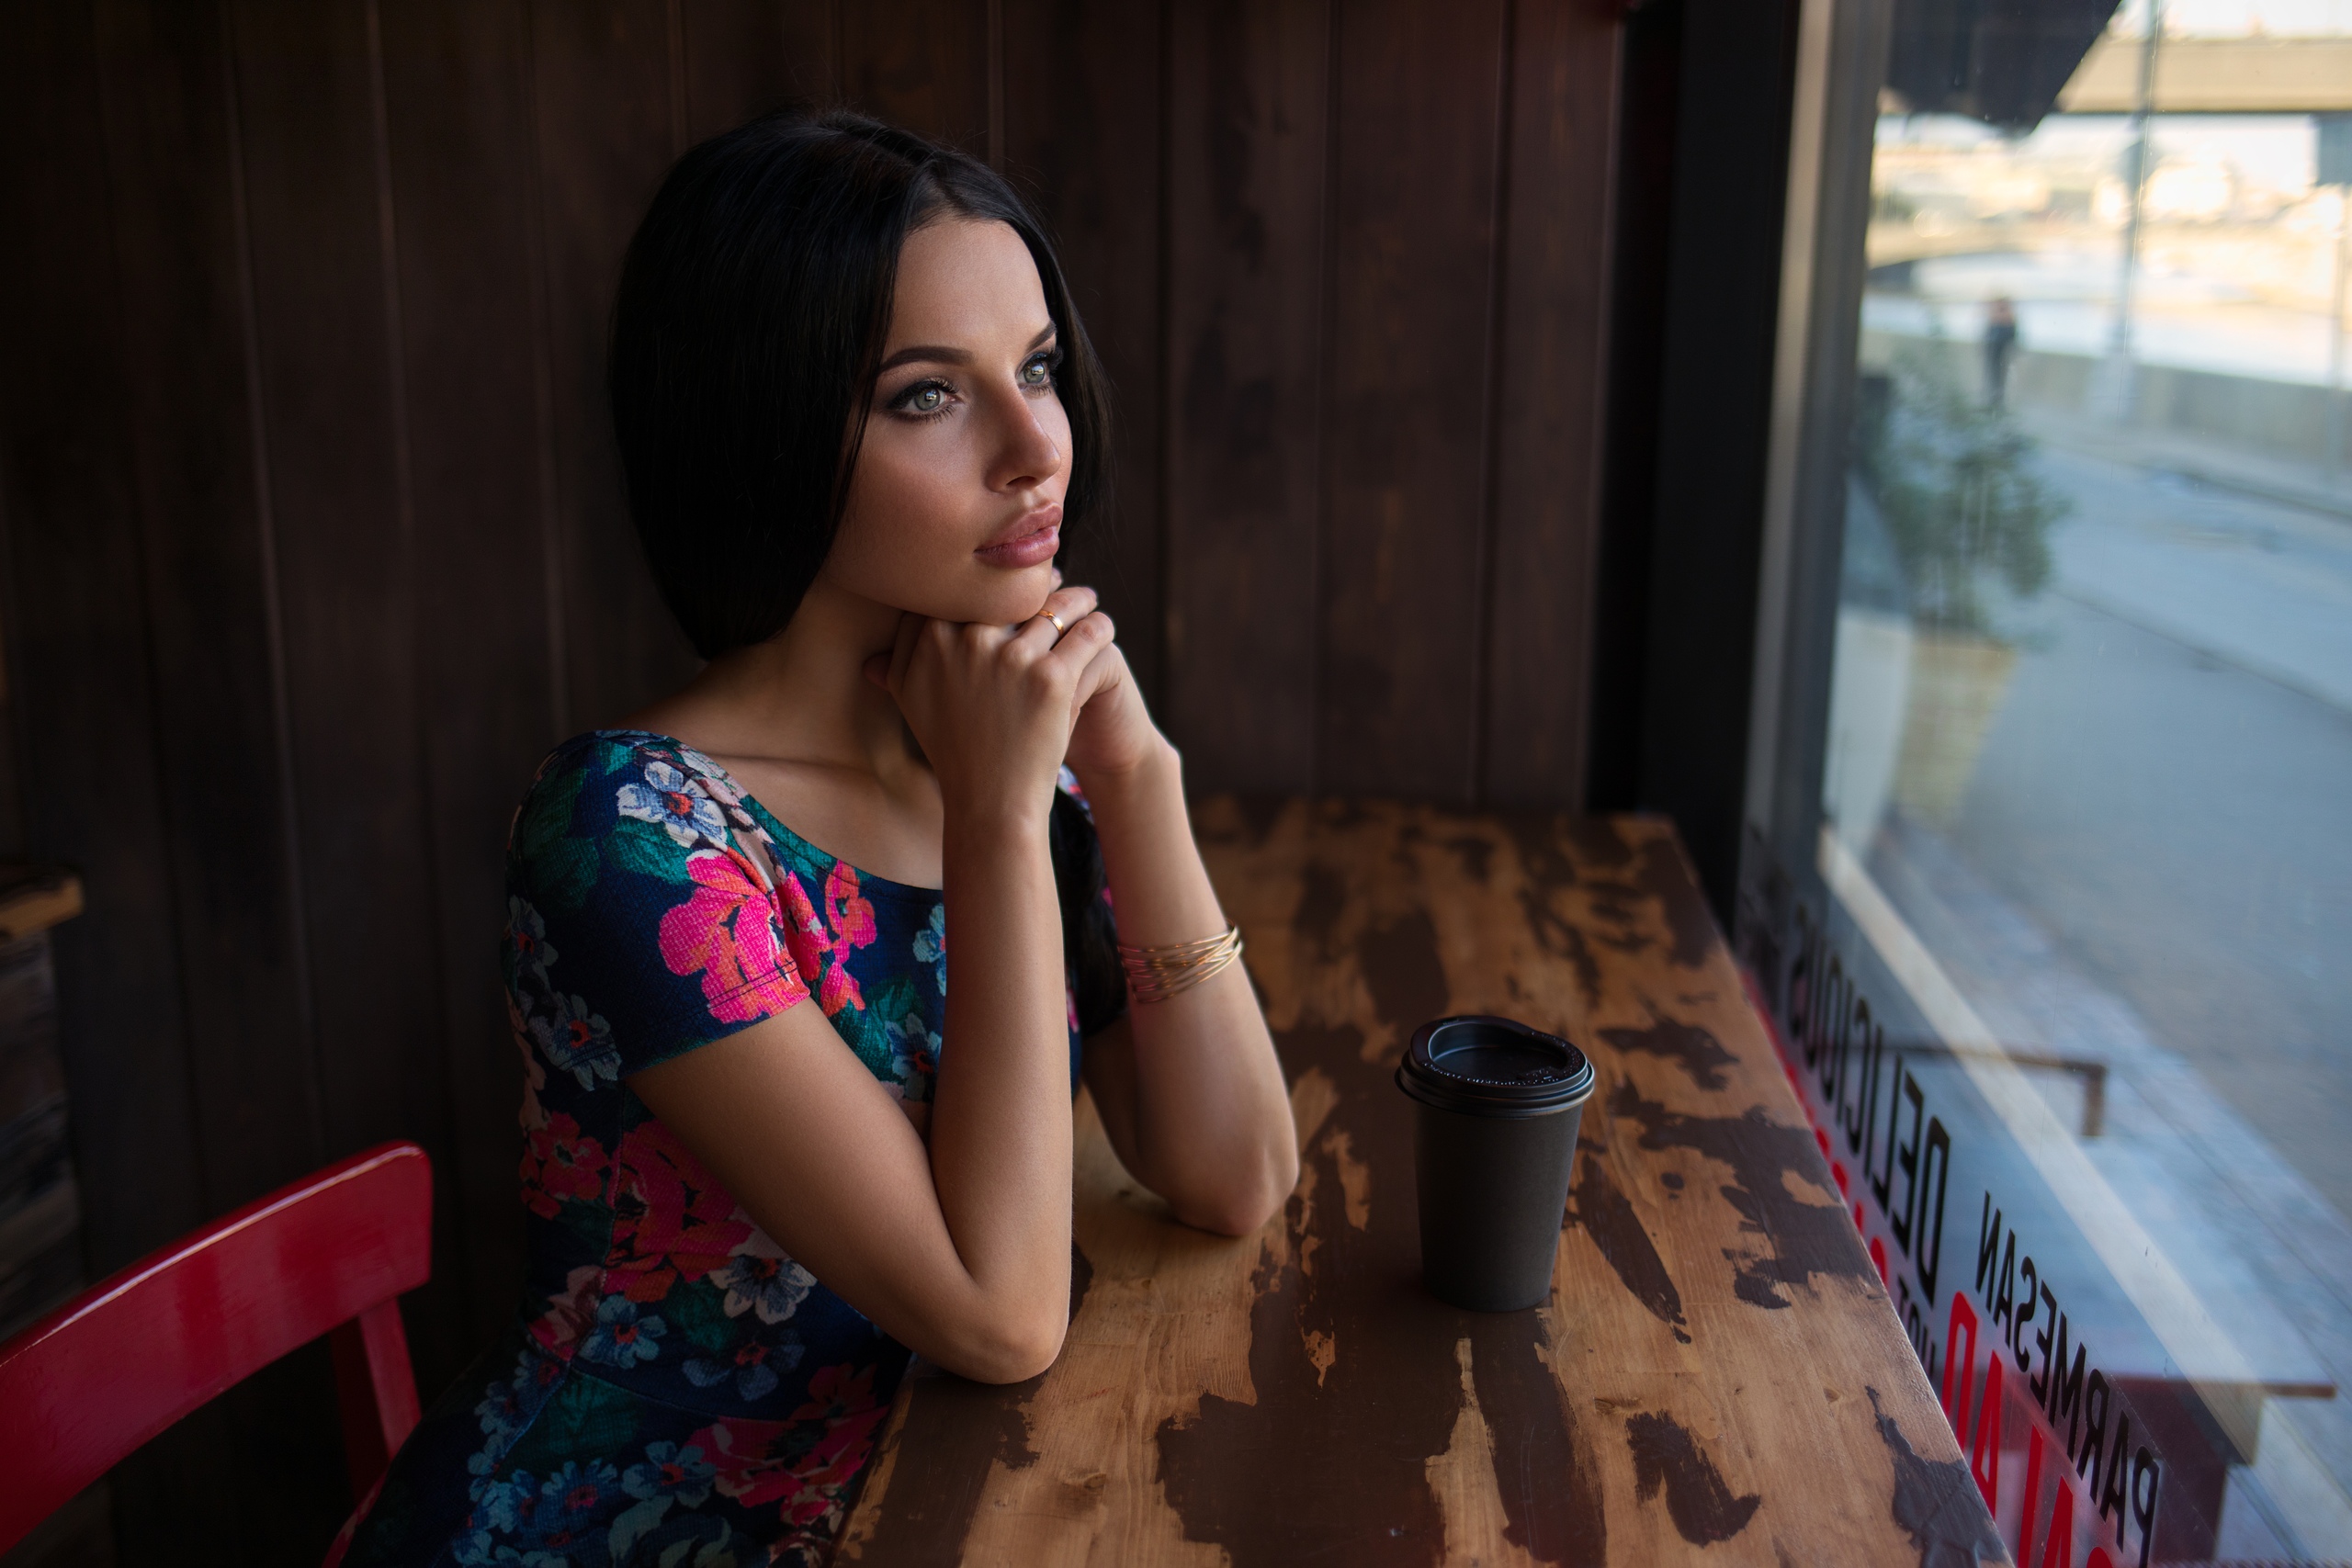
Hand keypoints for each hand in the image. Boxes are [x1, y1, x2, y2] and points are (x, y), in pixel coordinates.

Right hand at [866, 588, 1117, 822]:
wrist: (990, 799)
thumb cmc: (952, 748)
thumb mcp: (910, 702)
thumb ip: (895, 663)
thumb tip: (870, 650)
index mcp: (930, 639)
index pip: (967, 589)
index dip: (991, 581)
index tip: (1010, 579)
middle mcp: (967, 641)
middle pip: (1010, 592)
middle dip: (1035, 582)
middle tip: (1055, 578)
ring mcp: (1010, 658)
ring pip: (1054, 606)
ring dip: (1076, 598)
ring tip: (1086, 599)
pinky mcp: (1051, 678)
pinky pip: (1086, 634)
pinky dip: (1099, 626)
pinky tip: (1103, 624)